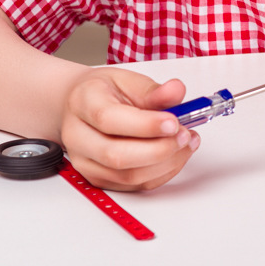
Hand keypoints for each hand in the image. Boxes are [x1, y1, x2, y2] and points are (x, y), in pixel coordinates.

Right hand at [59, 69, 197, 190]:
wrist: (80, 109)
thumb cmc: (104, 93)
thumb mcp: (127, 80)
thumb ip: (153, 89)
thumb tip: (175, 91)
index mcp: (83, 103)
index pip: (108, 119)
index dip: (145, 125)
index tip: (174, 122)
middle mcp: (78, 137)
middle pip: (116, 155)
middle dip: (159, 149)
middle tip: (184, 135)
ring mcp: (86, 162)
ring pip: (127, 176)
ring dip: (165, 163)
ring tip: (186, 143)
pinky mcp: (99, 179)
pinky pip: (134, 186)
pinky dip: (162, 173)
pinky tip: (176, 156)